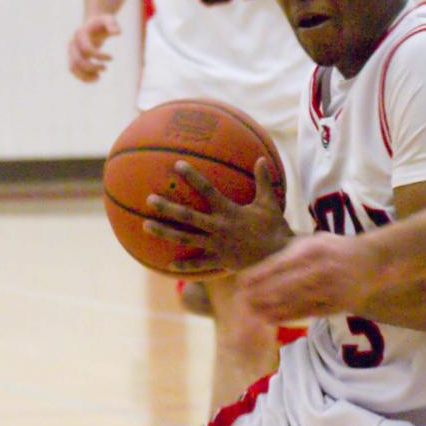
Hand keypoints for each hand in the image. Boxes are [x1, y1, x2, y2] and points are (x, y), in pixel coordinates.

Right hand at [67, 14, 120, 81]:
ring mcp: (70, 52)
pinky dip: (83, 78)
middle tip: (105, 68)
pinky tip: (96, 78)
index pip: (87, 49)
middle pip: (77, 61)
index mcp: (80, 34)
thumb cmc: (102, 23)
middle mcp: (72, 43)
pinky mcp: (72, 58)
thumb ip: (112, 24)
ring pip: (73, 68)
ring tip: (99, 77)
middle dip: (92, 67)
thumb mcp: (109, 19)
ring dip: (86, 76)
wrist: (92, 26)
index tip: (112, 57)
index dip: (99, 56)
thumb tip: (118, 33)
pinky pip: (74, 71)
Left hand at [144, 157, 291, 275]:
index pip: (207, 190)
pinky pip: (199, 265)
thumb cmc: (275, 227)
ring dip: (164, 232)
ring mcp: (216, 246)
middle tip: (149, 199)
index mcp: (229, 211)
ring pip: (185, 239)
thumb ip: (263, 181)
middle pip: (187, 216)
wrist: (280, 256)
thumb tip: (261, 158)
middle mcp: (218, 227)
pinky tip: (168, 265)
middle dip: (167, 207)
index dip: (192, 176)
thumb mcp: (269, 202)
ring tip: (145, 226)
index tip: (177, 165)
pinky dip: (184, 266)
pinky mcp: (220, 261)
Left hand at [242, 231, 382, 320]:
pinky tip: (273, 319)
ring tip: (253, 313)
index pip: (280, 264)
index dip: (259, 276)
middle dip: (262, 296)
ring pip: (295, 302)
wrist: (373, 261)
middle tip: (243, 303)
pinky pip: (307, 313)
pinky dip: (288, 317)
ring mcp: (330, 289)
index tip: (242, 283)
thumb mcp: (315, 241)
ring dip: (271, 309)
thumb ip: (291, 253)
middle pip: (285, 286)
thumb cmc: (337, 249)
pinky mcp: (336, 305)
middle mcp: (322, 269)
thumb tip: (262, 269)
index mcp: (314, 250)